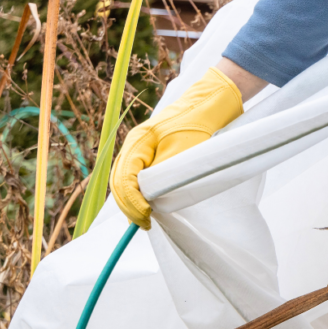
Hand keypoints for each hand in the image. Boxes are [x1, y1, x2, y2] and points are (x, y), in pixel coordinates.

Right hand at [109, 66, 244, 228]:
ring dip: (131, 201)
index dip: (133, 202)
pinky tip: (145, 207)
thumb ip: (163, 174)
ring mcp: (139, 149)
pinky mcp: (149, 153)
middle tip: (145, 224)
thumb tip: (149, 199)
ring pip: (125, 180)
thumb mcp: (182, 151)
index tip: (147, 217)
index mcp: (137, 142)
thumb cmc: (198, 125)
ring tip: (143, 219)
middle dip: (129, 205)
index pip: (124, 179)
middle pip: (119, 181)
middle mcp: (133, 145)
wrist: (208, 104)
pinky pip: (135, 177)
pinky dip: (137, 193)